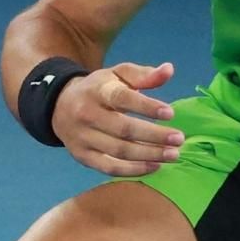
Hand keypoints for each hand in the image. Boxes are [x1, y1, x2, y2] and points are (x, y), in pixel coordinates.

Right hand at [51, 61, 185, 176]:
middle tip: (179, 139)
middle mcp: (87, 114)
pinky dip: (133, 170)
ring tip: (173, 155)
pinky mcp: (83, 156)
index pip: (122, 98)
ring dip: (149, 155)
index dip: (146, 107)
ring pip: (118, 151)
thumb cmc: (99, 89)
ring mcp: (83, 138)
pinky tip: (155, 166)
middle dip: (154, 136)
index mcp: (98, 90)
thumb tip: (169, 70)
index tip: (170, 113)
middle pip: (123, 129)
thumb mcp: (118, 75)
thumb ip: (144, 74)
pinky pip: (109, 168)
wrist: (60, 106)